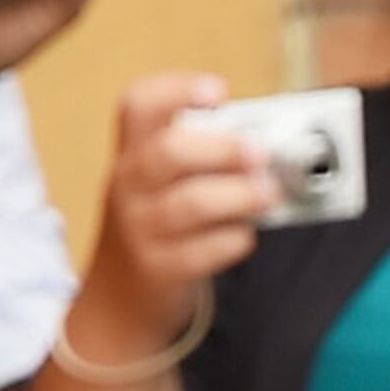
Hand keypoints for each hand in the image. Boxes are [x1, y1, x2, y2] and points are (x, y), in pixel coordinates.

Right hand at [77, 72, 276, 339]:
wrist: (118, 300)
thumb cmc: (157, 229)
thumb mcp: (161, 186)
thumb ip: (204, 162)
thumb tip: (270, 147)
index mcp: (132, 155)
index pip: (138, 105)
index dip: (176, 90)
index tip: (218, 91)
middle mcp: (129, 186)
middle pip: (168, 152)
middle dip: (222, 148)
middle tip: (262, 153)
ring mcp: (140, 229)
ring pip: (190, 203)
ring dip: (240, 196)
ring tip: (270, 194)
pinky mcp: (160, 269)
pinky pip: (203, 251)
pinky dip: (233, 240)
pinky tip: (245, 236)